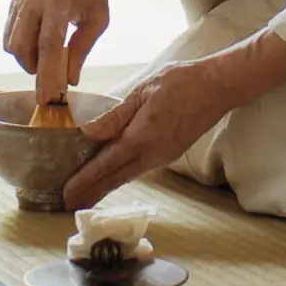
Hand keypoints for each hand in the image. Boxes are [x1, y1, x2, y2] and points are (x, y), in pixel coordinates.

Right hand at [3, 0, 125, 104]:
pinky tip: (38, 43)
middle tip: (52, 74)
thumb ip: (82, 50)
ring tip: (47, 56)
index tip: (45, 97)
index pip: (48, 46)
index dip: (45, 75)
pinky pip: (9, 34)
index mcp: (59, 1)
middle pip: (22, 48)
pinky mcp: (13, 1)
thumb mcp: (98, 20)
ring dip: (27, 59)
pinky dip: (21, 46)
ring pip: (11, 43)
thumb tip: (69, 79)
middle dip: (35, 69)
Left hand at [63, 30, 285, 208]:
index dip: (84, 182)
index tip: (66, 195)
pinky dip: (121, 173)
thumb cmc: (182, 82)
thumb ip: (116, 116)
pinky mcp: (170, 152)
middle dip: (91, 192)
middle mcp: (152, 154)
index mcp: (141, 138)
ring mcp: (163, 156)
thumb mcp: (143, 92)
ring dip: (105, 185)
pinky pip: (139, 167)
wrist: (219, 87)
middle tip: (68, 204)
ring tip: (85, 192)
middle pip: (115, 178)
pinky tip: (112, 171)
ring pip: (127, 175)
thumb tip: (88, 132)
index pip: (105, 166)